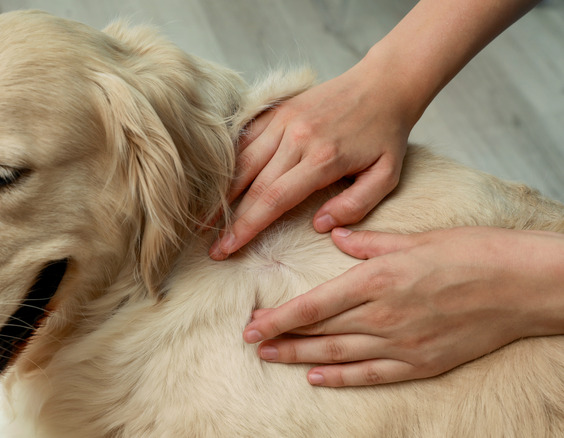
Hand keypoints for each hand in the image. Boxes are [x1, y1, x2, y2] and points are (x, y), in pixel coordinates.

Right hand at [209, 62, 410, 260]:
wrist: (384, 84)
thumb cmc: (386, 134)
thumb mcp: (387, 176)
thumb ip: (355, 205)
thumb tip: (320, 226)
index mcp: (322, 159)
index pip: (273, 200)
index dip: (246, 227)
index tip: (227, 248)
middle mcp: (297, 138)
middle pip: (252, 186)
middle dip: (229, 220)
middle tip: (212, 246)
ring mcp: (284, 121)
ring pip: (242, 162)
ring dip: (221, 193)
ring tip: (205, 219)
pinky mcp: (278, 110)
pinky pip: (246, 139)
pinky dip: (230, 163)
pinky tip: (218, 184)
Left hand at [243, 227, 563, 386]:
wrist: (521, 285)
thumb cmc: (471, 253)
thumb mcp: (414, 238)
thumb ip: (368, 242)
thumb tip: (336, 235)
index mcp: (378, 280)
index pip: (314, 304)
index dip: (279, 317)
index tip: (251, 324)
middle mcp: (383, 315)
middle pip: (320, 331)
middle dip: (282, 337)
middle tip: (252, 341)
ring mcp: (401, 344)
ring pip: (338, 354)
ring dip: (300, 357)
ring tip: (272, 357)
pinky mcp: (420, 363)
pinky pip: (371, 375)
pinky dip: (341, 377)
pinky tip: (316, 377)